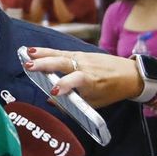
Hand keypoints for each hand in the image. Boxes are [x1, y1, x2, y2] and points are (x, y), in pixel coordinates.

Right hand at [20, 46, 144, 106]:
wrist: (130, 74)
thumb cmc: (112, 91)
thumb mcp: (95, 103)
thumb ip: (73, 103)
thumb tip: (51, 101)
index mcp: (91, 80)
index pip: (76, 80)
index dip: (65, 85)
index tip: (52, 92)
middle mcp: (85, 66)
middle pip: (63, 63)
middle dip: (45, 64)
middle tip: (29, 66)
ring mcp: (82, 57)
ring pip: (60, 54)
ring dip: (42, 54)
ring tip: (26, 53)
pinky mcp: (80, 53)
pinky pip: (62, 53)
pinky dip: (47, 52)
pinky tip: (34, 51)